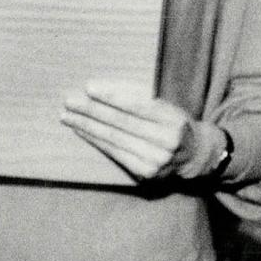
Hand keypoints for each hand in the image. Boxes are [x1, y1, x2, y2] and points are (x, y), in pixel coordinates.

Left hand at [60, 80, 218, 184]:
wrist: (194, 156)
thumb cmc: (173, 123)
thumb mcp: (166, 107)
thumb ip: (140, 98)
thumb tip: (101, 88)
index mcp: (174, 120)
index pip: (138, 105)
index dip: (112, 96)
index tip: (88, 87)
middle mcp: (167, 142)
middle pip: (121, 123)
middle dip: (91, 111)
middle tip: (69, 101)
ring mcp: (156, 160)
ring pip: (114, 139)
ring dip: (86, 126)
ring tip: (66, 115)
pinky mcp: (145, 173)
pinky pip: (114, 152)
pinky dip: (94, 140)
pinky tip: (80, 130)